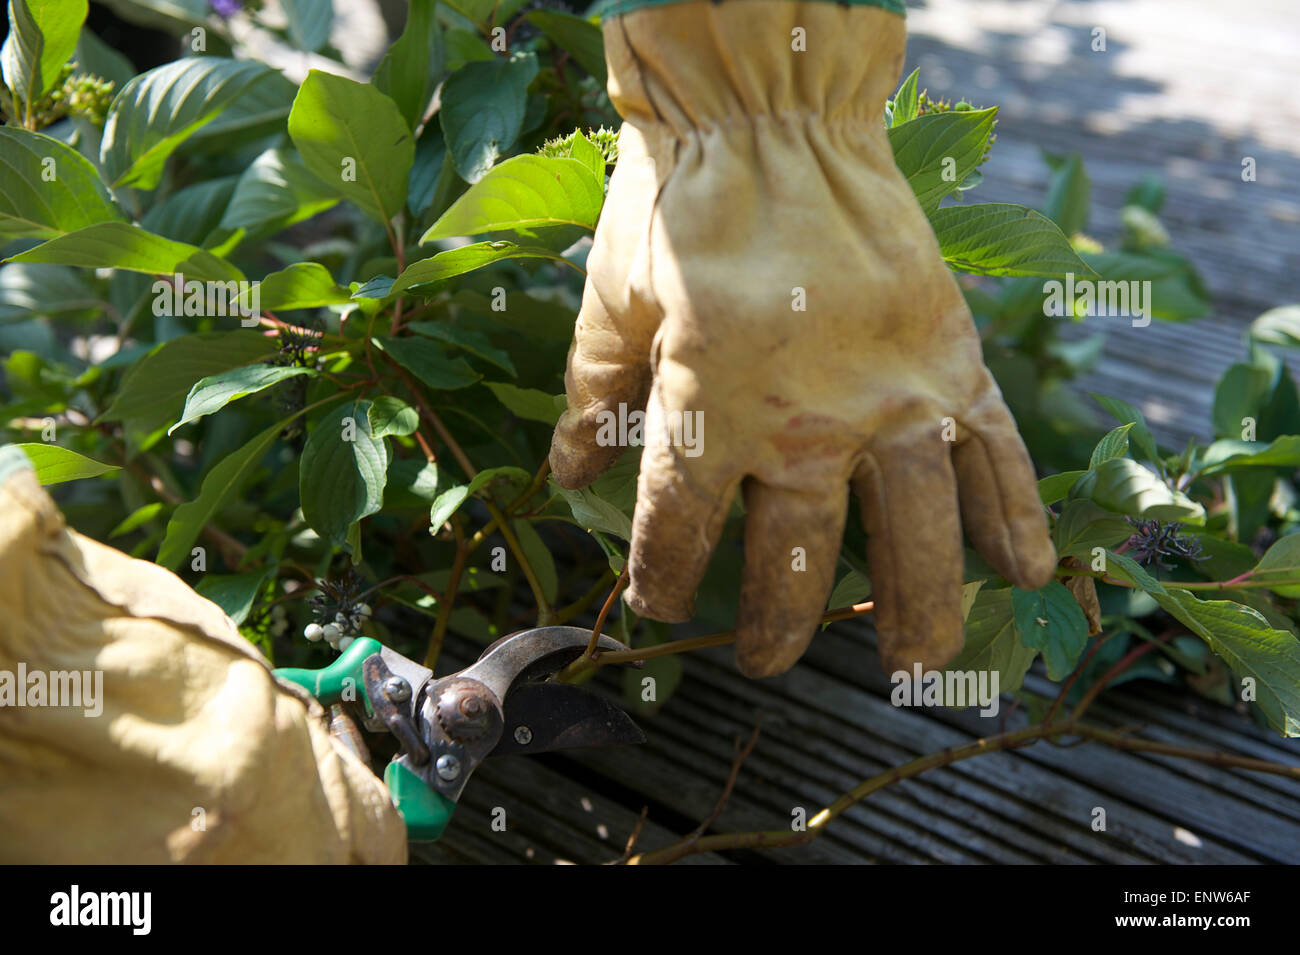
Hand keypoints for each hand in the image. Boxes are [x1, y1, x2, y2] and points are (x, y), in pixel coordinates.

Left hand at [550, 1, 1055, 676]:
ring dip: (917, 610)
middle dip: (774, 623)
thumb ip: (590, 399)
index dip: (661, 578)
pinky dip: (1016, 514)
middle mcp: (808, 422)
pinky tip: (1026, 574)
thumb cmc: (679, 205)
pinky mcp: (949, 360)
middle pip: (796, 560)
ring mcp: (891, 395)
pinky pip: (995, 454)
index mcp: (710, 409)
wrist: (772, 116)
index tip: (656, 603)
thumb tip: (566, 476)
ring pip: (914, 534)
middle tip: (764, 657)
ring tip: (914, 668)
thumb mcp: (612, 303)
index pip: (679, 529)